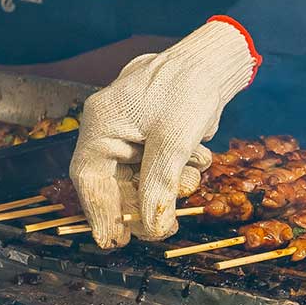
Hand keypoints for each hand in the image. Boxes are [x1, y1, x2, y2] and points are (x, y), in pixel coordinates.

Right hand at [68, 20, 258, 246]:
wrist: (215, 62)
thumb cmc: (187, 89)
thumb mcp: (174, 142)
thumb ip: (159, 187)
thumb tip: (152, 230)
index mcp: (101, 125)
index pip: (90, 179)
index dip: (101, 214)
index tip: (114, 243)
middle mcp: (111, 130)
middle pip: (117, 183)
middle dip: (144, 204)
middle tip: (163, 230)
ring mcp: (133, 132)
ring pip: (143, 177)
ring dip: (170, 183)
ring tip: (191, 172)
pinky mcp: (155, 134)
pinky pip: (161, 164)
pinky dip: (180, 167)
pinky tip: (198, 153)